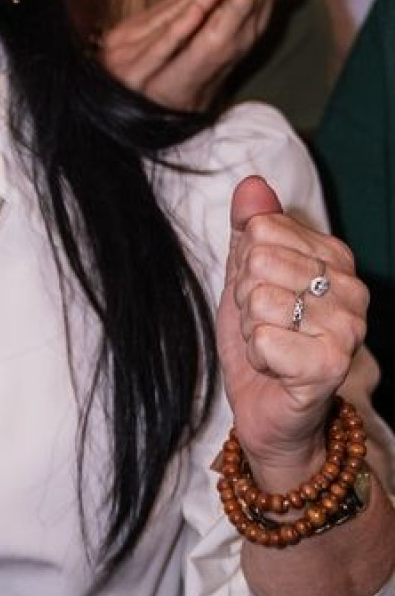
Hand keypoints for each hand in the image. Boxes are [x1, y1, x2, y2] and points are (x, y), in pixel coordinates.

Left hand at [216, 175, 365, 492]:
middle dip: (245, 298)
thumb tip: (252, 184)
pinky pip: (263, 337)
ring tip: (270, 345)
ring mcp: (348, 327)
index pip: (260, 230)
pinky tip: (275, 367)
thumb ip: (251, 228)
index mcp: (335, 259)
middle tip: (263, 325)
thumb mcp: (246, 276)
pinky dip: (256, 355)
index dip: (244, 266)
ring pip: (260, 299)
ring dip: (250, 328)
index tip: (260, 295)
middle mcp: (351, 289)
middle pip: (258, 262)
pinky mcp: (332, 364)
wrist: (269, 410)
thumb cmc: (261, 341)